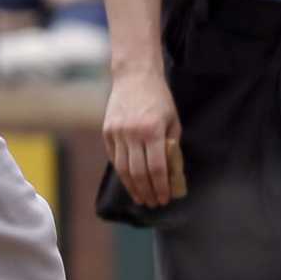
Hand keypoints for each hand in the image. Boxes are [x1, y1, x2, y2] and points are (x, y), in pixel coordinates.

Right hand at [104, 66, 183, 208]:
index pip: (157, 168)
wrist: (134, 76)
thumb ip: (171, 147)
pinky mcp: (107, 131)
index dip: (161, 187)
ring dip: (133, 187)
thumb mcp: (173, 121)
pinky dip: (122, 173)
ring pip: (123, 169)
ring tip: (141, 198)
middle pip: (139, 172)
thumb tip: (171, 174)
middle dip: (147, 191)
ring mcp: (117, 132)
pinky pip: (114, 158)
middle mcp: (133, 133)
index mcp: (153, 130)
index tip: (164, 199)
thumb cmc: (159, 99)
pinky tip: (130, 182)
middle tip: (153, 203)